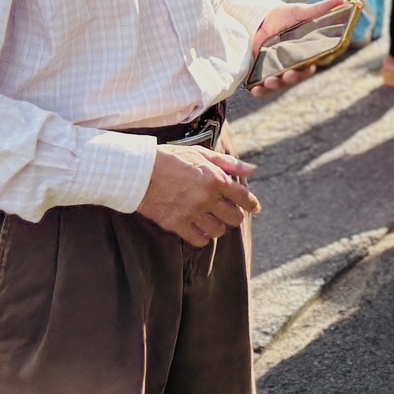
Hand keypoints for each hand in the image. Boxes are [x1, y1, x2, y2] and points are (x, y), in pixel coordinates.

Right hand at [138, 136, 259, 246]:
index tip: (254, 209)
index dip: (252, 205)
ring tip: (211, 220)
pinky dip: (201, 238)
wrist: (138, 170)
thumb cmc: (170, 158)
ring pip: (218, 231)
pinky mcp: (176, 224)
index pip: (243, 197)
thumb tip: (252, 169)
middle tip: (227, 212)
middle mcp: (207, 198)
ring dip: (217, 227)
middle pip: (234, 218)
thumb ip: (228, 163)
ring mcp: (192, 212)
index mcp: (216, 179)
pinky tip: (199, 230)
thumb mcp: (201, 154)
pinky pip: (198, 240)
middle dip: (234, 216)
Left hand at [247, 0, 348, 95]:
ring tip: (269, 82)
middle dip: (292, 78)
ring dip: (275, 86)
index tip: (308, 67)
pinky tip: (255, 91)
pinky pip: (260, 86)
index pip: (309, 65)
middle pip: (294, 77)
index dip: (308, 69)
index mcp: (304, 53)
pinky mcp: (260, 72)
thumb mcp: (301, 11)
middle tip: (288, 75)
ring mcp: (275, 69)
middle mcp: (291, 64)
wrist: (259, 18)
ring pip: (278, 84)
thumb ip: (320, 9)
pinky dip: (259, 91)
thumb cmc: (283, 15)